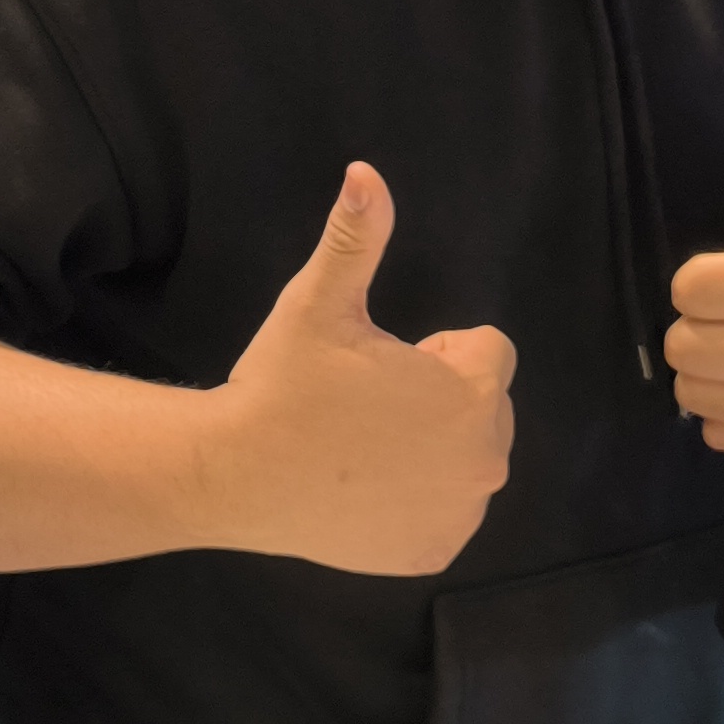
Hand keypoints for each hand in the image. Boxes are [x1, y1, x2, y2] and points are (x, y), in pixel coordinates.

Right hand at [196, 164, 513, 575]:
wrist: (234, 476)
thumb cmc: (282, 384)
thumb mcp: (318, 302)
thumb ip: (356, 237)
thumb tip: (365, 171)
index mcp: (473, 393)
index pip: (489, 352)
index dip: (435, 353)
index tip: (380, 364)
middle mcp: (487, 458)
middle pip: (486, 409)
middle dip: (439, 401)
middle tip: (366, 407)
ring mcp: (462, 512)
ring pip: (466, 460)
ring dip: (432, 450)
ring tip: (362, 448)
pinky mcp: (435, 552)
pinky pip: (446, 511)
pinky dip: (416, 502)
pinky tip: (364, 491)